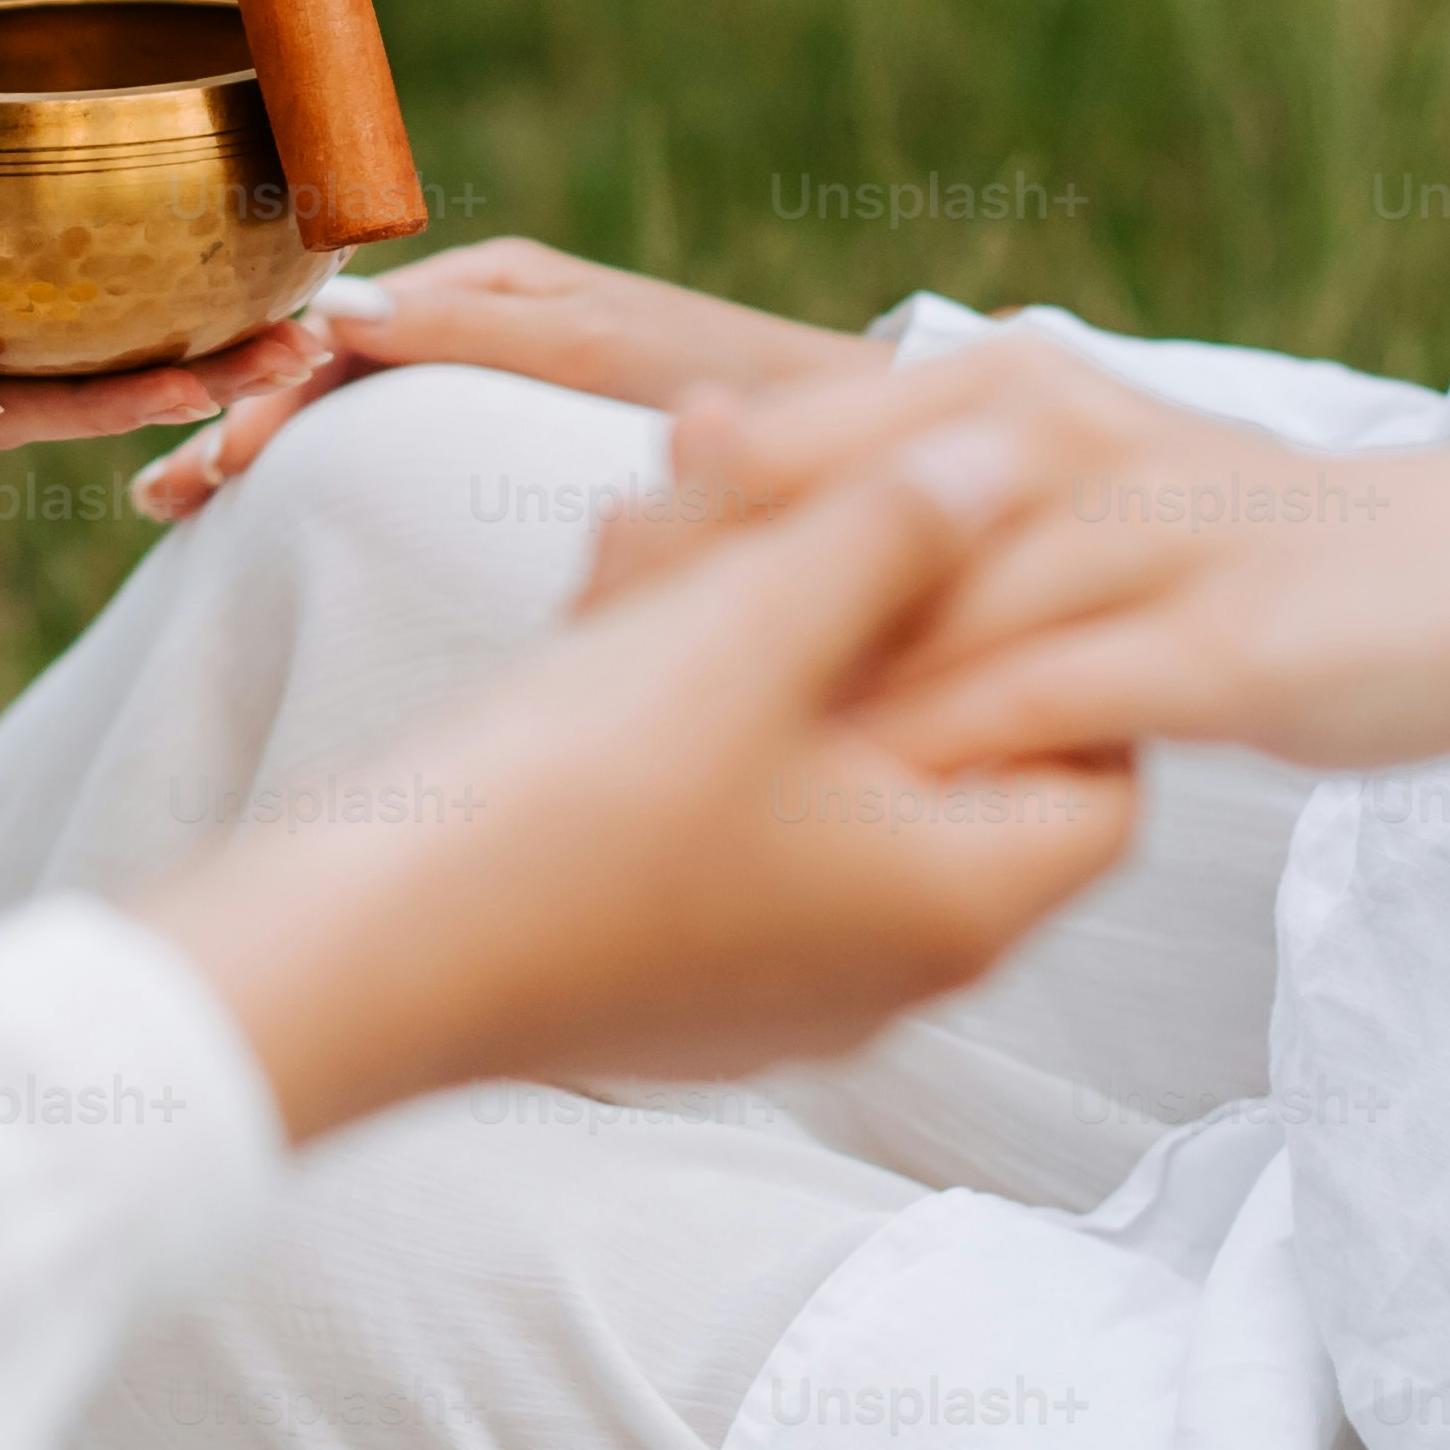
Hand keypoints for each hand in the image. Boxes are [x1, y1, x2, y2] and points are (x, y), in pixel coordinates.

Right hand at [127, 421, 1145, 1141]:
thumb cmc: (573, 799)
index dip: (1057, 639)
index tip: (969, 531)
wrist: (349, 961)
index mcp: (955, 908)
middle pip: (942, 752)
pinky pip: (722, 816)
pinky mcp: (660, 975)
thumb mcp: (753, 625)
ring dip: (753, 626)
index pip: (1101, 773)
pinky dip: (683, 703)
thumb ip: (895, 530)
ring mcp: (768, 985)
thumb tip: (1009, 464)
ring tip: (666, 500)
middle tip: (786, 478)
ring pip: (814, 769)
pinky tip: (607, 586)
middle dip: (863, 593)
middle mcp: (886, 972)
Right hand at [128, 237, 877, 520]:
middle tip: (156, 502)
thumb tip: (335, 314)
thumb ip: (473, 327)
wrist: (849, 437)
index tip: (204, 472)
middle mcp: (495, 319)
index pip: (345, 340)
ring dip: (272, 461)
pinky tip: (287, 531)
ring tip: (181, 516)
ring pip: (358, 419)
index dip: (268, 402)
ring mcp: (507, 380)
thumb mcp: (598, 352)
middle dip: (241, 431)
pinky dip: (335, 481)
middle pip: (334, 376)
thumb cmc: (736, 389)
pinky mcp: (531, 436)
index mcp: (502, 283)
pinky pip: (405, 450)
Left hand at [615, 340, 1449, 780]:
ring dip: (795, 683)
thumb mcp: (1055, 489)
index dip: (657, 516)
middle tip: (576, 675)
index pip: (780, 433)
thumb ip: (905, 487)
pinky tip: (862, 821)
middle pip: (822, 507)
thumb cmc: (1240, 549)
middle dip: (691, 592)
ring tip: (668, 771)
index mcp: (999, 390)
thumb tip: (707, 476)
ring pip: (924, 607)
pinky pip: (1053, 700)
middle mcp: (1055, 439)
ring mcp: (1140, 540)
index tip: (562, 593)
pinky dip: (948, 755)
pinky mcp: (1214, 649)